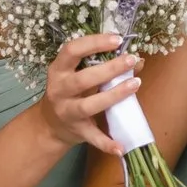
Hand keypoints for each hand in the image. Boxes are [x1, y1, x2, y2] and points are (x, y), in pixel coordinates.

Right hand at [40, 33, 140, 155]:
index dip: (94, 43)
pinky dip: (107, 143)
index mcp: (58, 70)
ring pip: (89, 105)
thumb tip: (137, 60)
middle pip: (83, 78)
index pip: (72, 50)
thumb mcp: (80, 74)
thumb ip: (104, 66)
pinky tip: (122, 147)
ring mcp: (67, 111)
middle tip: (131, 60)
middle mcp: (59, 90)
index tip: (117, 39)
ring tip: (135, 84)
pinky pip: (93, 137)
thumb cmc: (70, 91)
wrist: (50, 125)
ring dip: (113, 95)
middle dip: (109, 69)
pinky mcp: (77, 131)